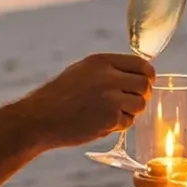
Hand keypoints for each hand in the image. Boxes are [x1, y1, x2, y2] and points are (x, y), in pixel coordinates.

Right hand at [18, 52, 153, 147]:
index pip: (141, 64)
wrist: (40, 118)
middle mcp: (108, 76)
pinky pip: (128, 122)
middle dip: (141, 95)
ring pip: (140, 104)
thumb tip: (137, 74)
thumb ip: (109, 70)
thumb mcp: (82, 71)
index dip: (146, 76)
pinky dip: (118, 125)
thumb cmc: (59, 96)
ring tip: (111, 113)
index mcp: (102, 61)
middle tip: (129, 103)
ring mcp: (110, 98)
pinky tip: (100, 123)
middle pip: (145, 84)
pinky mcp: (110, 118)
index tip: (142, 84)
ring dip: (130, 111)